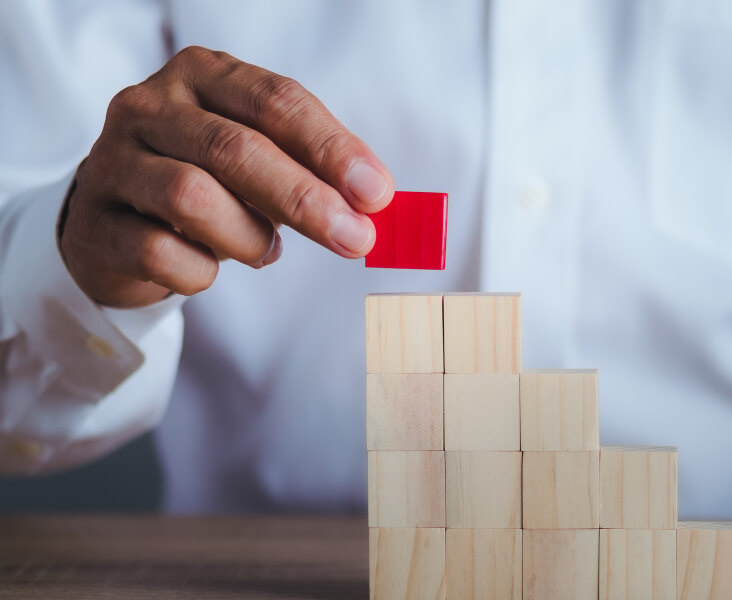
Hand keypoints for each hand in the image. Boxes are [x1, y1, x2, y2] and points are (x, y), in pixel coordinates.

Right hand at [61, 46, 393, 307]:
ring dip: (249, 236)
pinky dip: (200, 271)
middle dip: (306, 199)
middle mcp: (149, 106)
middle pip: (236, 148)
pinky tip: (207, 267)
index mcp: (202, 75)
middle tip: (356, 239)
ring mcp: (114, 161)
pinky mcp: (95, 222)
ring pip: (194, 197)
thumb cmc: (208, 184)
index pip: (276, 101)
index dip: (332, 149)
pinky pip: (160, 253)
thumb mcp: (260, 159)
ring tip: (266, 250)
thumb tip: (374, 200)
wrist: (114, 226)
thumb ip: (313, 169)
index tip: (376, 193)